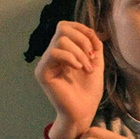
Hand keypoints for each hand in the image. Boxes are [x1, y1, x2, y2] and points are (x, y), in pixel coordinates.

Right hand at [35, 21, 103, 138]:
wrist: (84, 111)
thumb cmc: (89, 91)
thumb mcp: (97, 63)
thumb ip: (95, 46)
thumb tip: (94, 31)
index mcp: (64, 50)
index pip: (65, 27)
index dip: (81, 28)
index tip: (94, 43)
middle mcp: (53, 54)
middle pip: (63, 29)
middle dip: (82, 40)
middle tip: (92, 58)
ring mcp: (46, 63)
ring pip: (61, 40)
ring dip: (80, 53)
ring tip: (88, 68)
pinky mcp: (43, 72)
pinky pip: (54, 53)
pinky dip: (71, 58)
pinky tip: (79, 69)